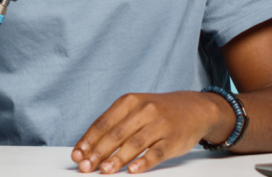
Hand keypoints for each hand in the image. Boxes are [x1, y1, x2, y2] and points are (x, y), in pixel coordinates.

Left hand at [71, 91, 230, 173]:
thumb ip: (115, 124)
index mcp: (130, 101)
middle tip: (85, 166)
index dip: (88, 140)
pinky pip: (156, 152)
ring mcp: (160, 125)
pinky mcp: (173, 139)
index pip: (104, 123)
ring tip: (104, 170)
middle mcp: (144, 110)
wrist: (195, 108)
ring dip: (117, 159)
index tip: (77, 154)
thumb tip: (89, 146)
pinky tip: (133, 170)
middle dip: (98, 152)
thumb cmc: (159, 111)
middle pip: (116, 134)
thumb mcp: (136, 108)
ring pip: (135, 143)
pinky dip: (144, 162)